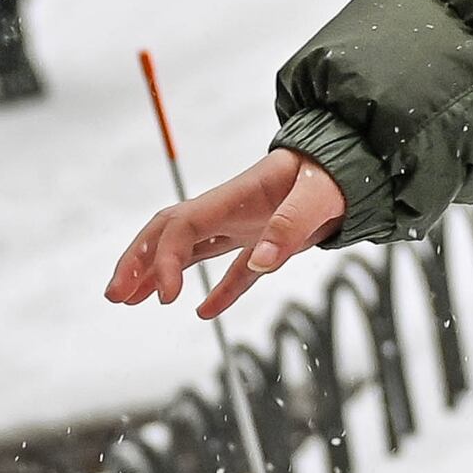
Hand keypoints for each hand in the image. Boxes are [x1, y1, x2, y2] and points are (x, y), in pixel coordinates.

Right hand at [110, 148, 343, 318]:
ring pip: (188, 249)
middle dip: (137, 262)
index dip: (167, 260)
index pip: (182, 227)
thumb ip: (290, 225)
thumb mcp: (319, 195)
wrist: (356, 160)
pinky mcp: (266, 239)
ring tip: (130, 300)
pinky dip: (217, 291)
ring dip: (157, 273)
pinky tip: (201, 312)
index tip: (168, 297)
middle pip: (167, 232)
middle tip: (115, 296)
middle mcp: (230, 209)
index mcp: (235, 197)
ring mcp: (244, 224)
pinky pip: (232, 268)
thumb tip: (260, 261)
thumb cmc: (336, 173)